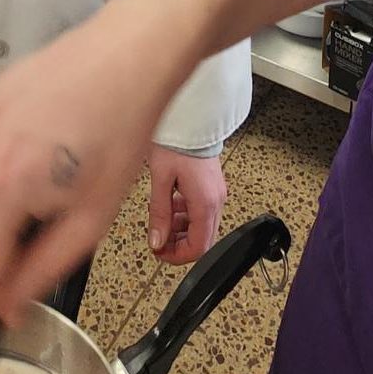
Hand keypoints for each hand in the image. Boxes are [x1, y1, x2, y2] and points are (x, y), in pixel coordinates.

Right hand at [0, 0, 176, 349]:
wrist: (133, 51)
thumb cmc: (123, 131)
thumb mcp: (93, 215)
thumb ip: (44, 267)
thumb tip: (10, 304)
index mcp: (4, 185)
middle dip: (19, 230)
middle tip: (68, 209)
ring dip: (20, 189)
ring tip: (71, 161)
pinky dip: (19, 154)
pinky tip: (57, 138)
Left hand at [147, 145, 225, 263]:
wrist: (190, 117)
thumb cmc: (177, 141)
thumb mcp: (160, 179)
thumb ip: (159, 214)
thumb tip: (157, 241)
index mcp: (205, 202)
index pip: (199, 247)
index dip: (178, 256)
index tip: (160, 253)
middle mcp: (216, 200)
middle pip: (202, 239)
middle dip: (178, 245)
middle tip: (157, 241)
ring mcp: (216, 192)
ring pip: (202, 226)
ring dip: (181, 230)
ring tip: (160, 222)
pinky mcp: (211, 185)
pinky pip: (201, 210)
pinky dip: (185, 215)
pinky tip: (170, 206)